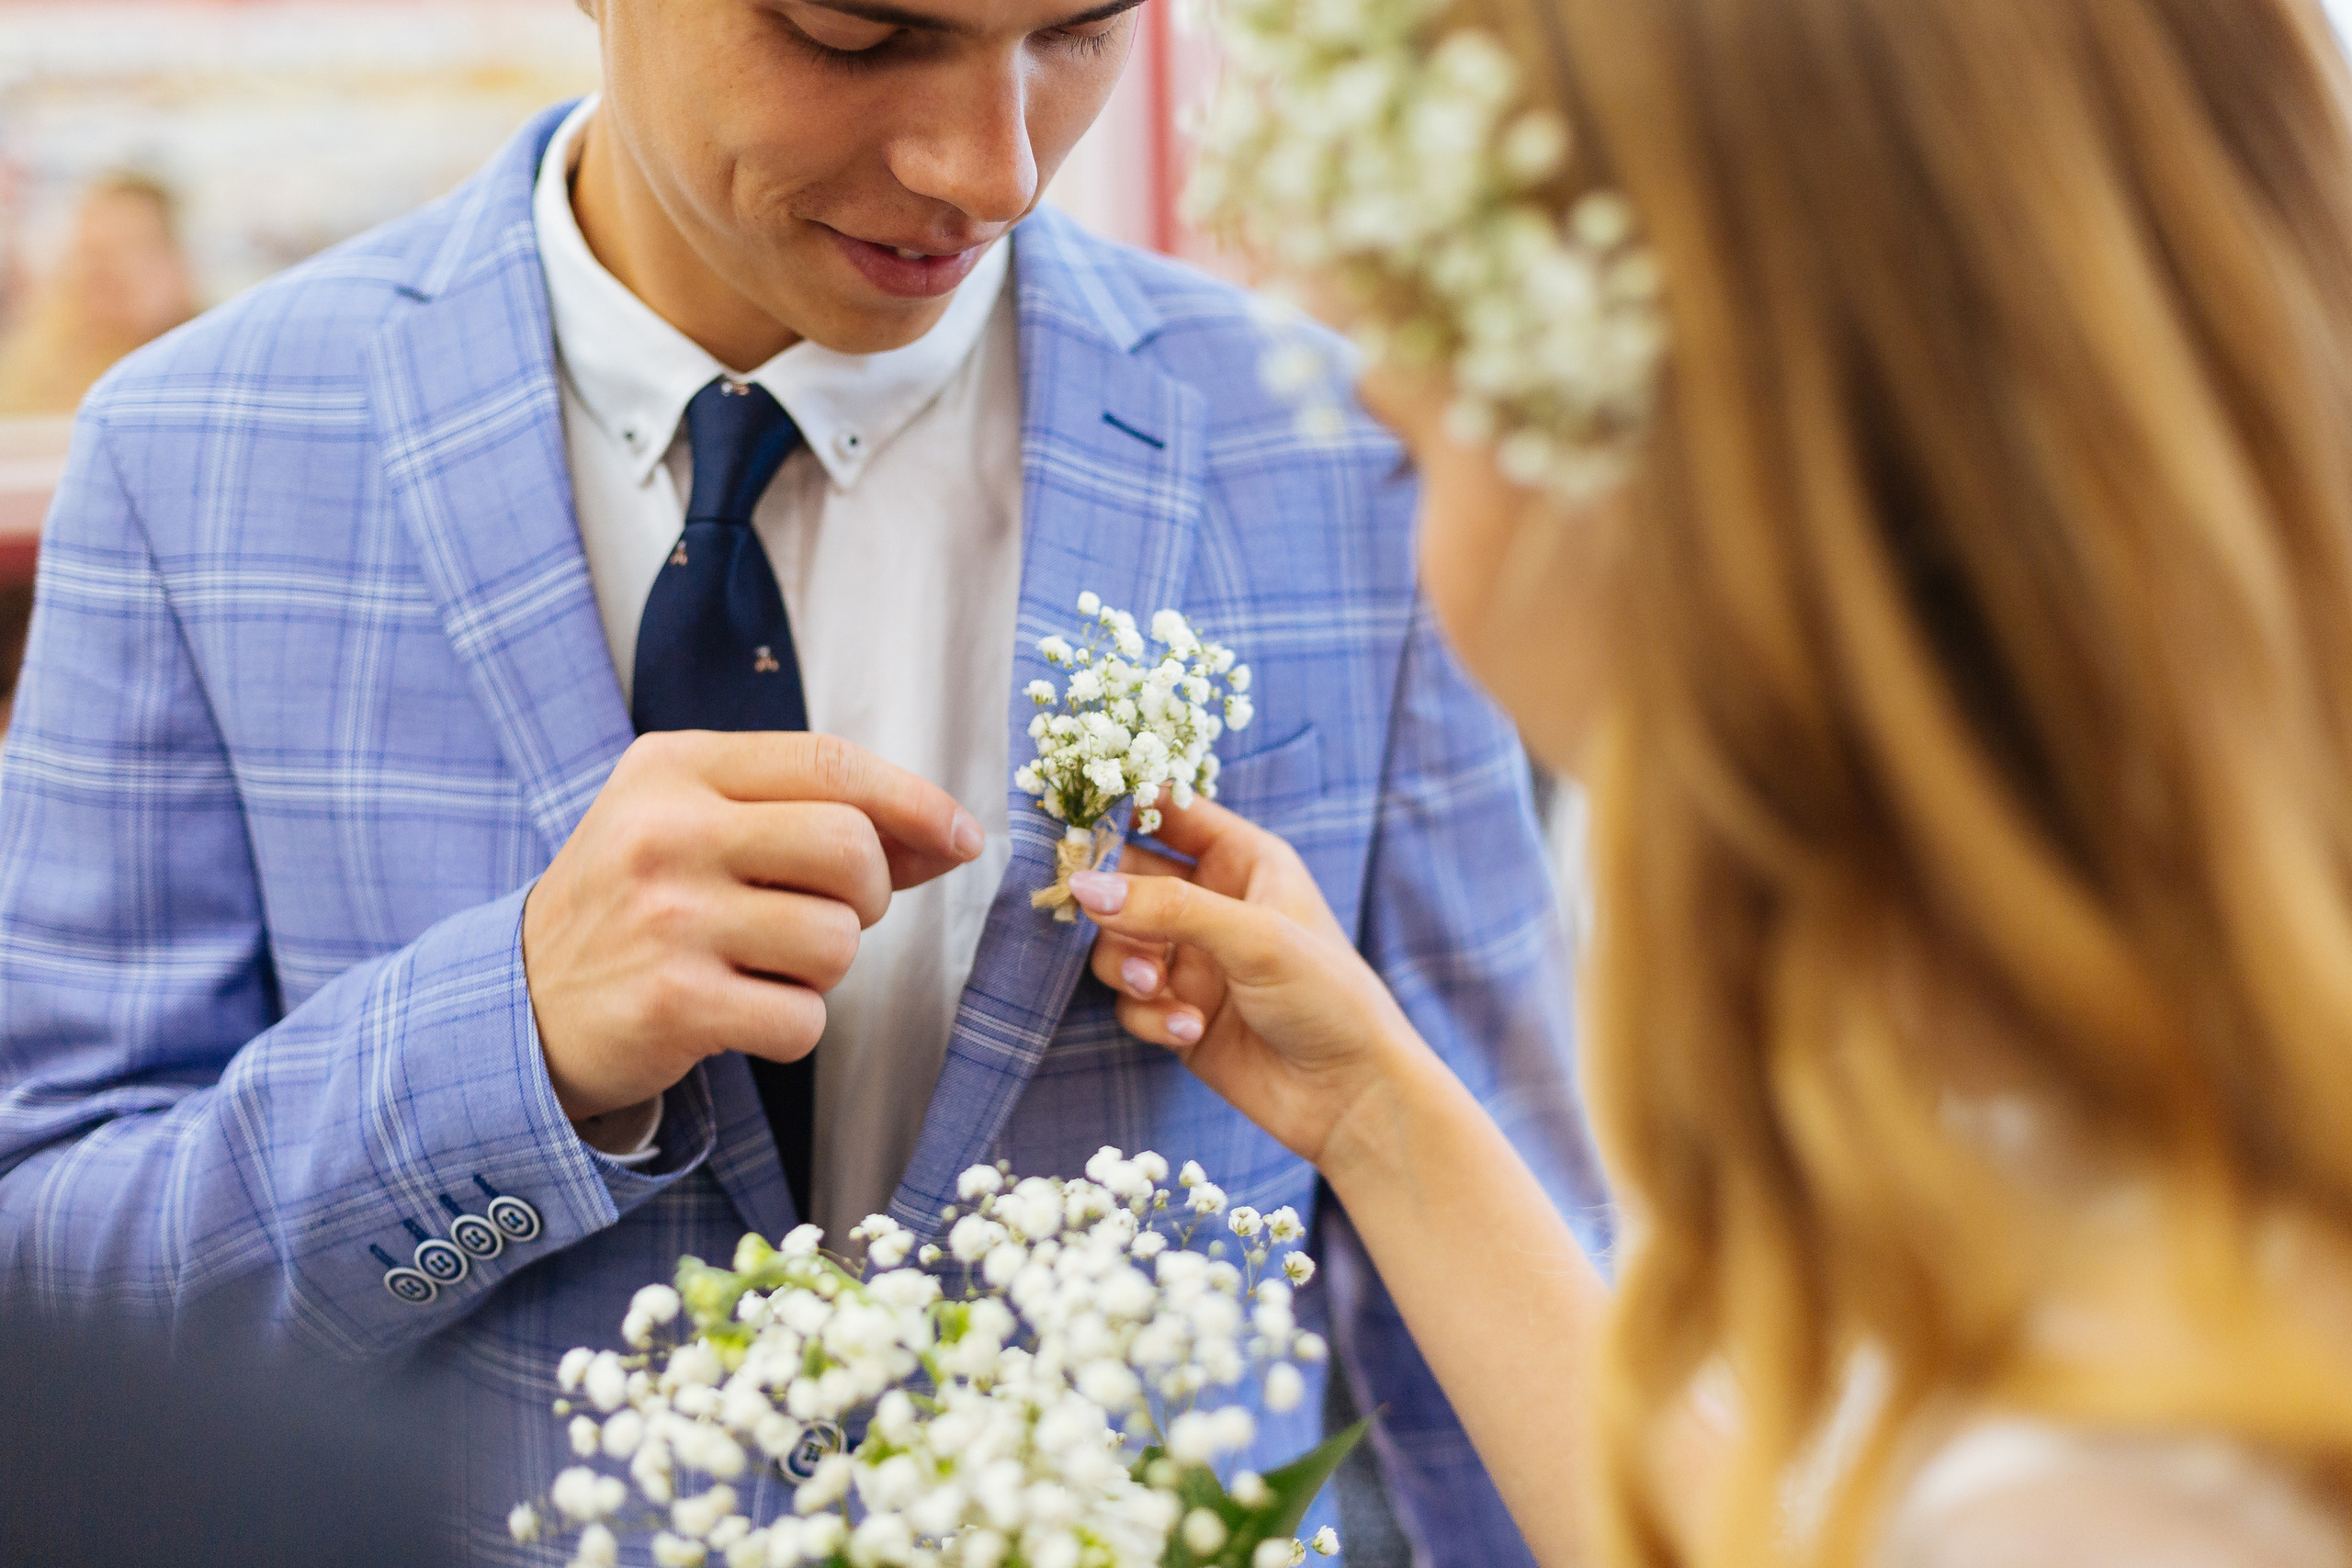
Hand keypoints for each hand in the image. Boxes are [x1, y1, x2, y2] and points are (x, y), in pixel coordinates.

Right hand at [522, 731, 983, 1120]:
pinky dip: (792, 1027)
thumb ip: (815, 820)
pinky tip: (739, 1013)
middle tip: (823, 913)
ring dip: (825, 968)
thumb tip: (948, 837)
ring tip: (763, 964)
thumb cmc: (640, 904)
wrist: (522, 1005)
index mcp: (676, 767)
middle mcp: (667, 831)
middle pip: (850, 848)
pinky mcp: (673, 1004)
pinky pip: (804, 1020)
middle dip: (868, 893)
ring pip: (837, 941)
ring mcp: (668, 918)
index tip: (960, 836)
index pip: (830, 761)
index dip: (914, 801)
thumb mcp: (701, 828)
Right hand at [1074, 797, 1430, 1168]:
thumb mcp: (1254, 938)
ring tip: (1153, 985)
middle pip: (1129, 880)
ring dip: (1126, 965)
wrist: (1352, 1095)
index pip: (1170, 812)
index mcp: (1245, 861)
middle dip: (1112, 904)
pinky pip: (1132, 1002)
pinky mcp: (1180, 1012)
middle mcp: (1215, 903)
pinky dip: (1149, 1014)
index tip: (1072, 822)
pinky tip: (1188, 1031)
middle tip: (1096, 917)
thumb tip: (1083, 886)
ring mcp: (1195, 960)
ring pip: (1118, 944)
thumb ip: (1168, 907)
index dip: (1121, 809)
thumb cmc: (1328, 997)